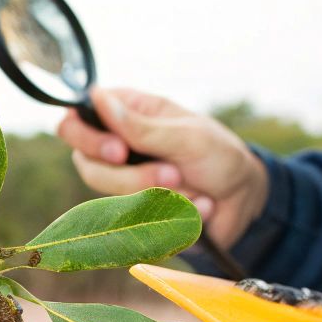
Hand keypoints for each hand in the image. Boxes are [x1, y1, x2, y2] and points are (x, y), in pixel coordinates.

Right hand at [56, 86, 268, 247]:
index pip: (76, 122)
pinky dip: (174, 215)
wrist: (245, 198)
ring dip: (155, 195)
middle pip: (88, 166)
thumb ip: (140, 126)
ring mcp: (125, 183)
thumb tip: (99, 99)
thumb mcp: (186, 135)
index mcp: (125, 115)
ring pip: (110, 197)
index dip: (86, 138)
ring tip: (189, 186)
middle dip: (131, 176)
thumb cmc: (218, 154)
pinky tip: (199, 205)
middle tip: (170, 173)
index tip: (118, 150)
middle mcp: (117, 148)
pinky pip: (137, 223)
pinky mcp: (137, 214)